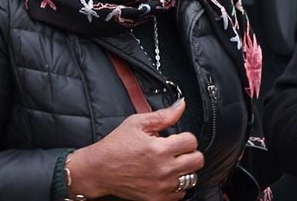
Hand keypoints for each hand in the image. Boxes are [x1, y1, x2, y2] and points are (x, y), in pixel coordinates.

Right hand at [69, 99, 204, 200]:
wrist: (98, 170)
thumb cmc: (115, 146)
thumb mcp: (137, 123)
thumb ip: (163, 115)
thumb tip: (181, 105)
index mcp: (159, 149)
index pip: (192, 141)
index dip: (185, 137)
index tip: (175, 139)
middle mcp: (163, 169)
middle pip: (197, 160)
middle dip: (189, 152)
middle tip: (177, 151)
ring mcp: (161, 187)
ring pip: (192, 178)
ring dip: (184, 170)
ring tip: (171, 164)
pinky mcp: (156, 199)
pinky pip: (181, 194)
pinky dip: (176, 186)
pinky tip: (165, 177)